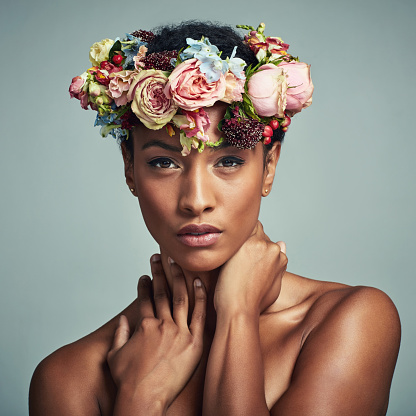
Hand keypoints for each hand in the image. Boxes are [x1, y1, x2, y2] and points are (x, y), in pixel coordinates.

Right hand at [107, 255, 206, 408]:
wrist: (143, 398)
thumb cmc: (128, 381)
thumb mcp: (115, 355)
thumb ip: (119, 334)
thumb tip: (123, 320)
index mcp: (144, 325)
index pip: (145, 298)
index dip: (144, 285)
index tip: (144, 276)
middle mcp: (162, 324)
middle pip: (161, 292)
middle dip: (159, 272)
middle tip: (159, 258)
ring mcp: (179, 331)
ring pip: (180, 297)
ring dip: (178, 278)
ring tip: (176, 264)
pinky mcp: (194, 342)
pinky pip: (199, 314)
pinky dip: (200, 296)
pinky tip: (199, 282)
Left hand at [214, 221, 286, 314]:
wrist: (240, 310)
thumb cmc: (253, 303)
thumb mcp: (274, 286)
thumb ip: (279, 266)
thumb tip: (282, 244)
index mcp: (280, 257)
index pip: (268, 242)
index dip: (254, 248)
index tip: (244, 256)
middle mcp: (273, 248)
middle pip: (259, 233)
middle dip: (248, 241)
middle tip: (235, 255)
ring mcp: (260, 244)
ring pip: (248, 229)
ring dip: (240, 238)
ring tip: (229, 254)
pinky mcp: (245, 243)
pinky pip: (237, 232)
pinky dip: (230, 238)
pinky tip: (223, 249)